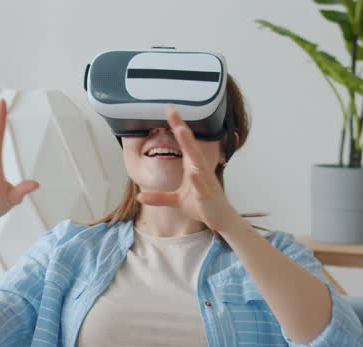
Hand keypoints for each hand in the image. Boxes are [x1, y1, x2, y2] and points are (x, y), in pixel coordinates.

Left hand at [137, 105, 241, 233]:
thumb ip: (159, 197)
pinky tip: (193, 172)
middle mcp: (200, 170)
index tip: (169, 110)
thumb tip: (140, 197)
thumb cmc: (202, 205)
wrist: (221, 219)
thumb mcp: (177, 201)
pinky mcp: (208, 196)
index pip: (184, 142)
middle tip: (173, 112)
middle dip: (182, 129)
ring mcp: (205, 181)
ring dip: (190, 146)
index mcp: (193, 166)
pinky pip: (202, 186)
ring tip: (181, 131)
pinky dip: (198, 179)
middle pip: (190, 146)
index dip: (177, 126)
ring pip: (197, 161)